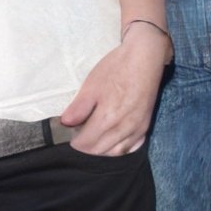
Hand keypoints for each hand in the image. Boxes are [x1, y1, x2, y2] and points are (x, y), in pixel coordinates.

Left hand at [59, 32, 165, 155]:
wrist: (144, 59)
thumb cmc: (116, 69)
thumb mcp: (91, 85)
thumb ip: (78, 108)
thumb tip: (65, 124)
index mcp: (108, 119)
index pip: (87, 144)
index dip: (74, 143)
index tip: (68, 137)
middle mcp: (123, 129)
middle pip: (101, 150)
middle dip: (87, 148)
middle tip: (77, 138)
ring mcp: (137, 129)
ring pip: (117, 152)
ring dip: (102, 151)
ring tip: (92, 141)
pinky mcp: (145, 126)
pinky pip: (131, 147)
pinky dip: (119, 149)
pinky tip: (111, 142)